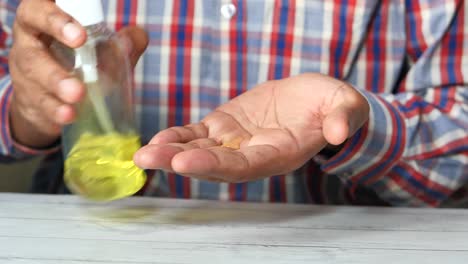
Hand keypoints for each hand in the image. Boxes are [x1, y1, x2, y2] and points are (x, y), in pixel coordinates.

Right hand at [8, 0, 147, 147]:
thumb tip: (137, 38)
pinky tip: (68, 115)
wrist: (50, 98)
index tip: (80, 35)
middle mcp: (30, 42)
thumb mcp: (98, 49)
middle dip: (56, 49)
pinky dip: (55, 110)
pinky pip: (39, 103)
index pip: (40, 10)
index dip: (56, 19)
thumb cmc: (77, 62)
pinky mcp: (29, 99)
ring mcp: (25, 72)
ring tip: (77, 95)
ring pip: (35, 74)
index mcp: (44, 20)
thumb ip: (119, 42)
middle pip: (32, 42)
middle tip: (79, 66)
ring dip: (56, 84)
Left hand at [134, 73, 368, 181]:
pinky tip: (158, 139)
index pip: (245, 166)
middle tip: (149, 160)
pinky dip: (178, 136)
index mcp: (279, 154)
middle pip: (214, 165)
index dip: (216, 166)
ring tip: (143, 155)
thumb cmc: (331, 105)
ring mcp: (236, 140)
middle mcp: (253, 154)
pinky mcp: (225, 125)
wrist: (312, 99)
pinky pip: (198, 133)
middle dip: (181, 163)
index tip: (185, 162)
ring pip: (200, 150)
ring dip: (170, 152)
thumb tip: (338, 131)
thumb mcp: (345, 105)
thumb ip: (343, 117)